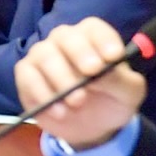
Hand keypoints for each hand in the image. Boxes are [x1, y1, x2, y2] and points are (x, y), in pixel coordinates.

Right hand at [18, 16, 148, 151]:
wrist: (92, 127)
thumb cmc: (112, 101)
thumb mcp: (128, 94)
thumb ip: (120, 80)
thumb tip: (100, 73)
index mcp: (93, 40)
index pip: (94, 28)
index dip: (103, 39)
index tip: (114, 57)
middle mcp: (64, 42)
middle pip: (65, 35)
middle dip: (79, 53)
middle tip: (92, 73)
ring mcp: (42, 56)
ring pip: (45, 55)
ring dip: (62, 79)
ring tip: (77, 102)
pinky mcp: (26, 75)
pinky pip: (28, 76)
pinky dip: (43, 94)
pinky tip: (61, 112)